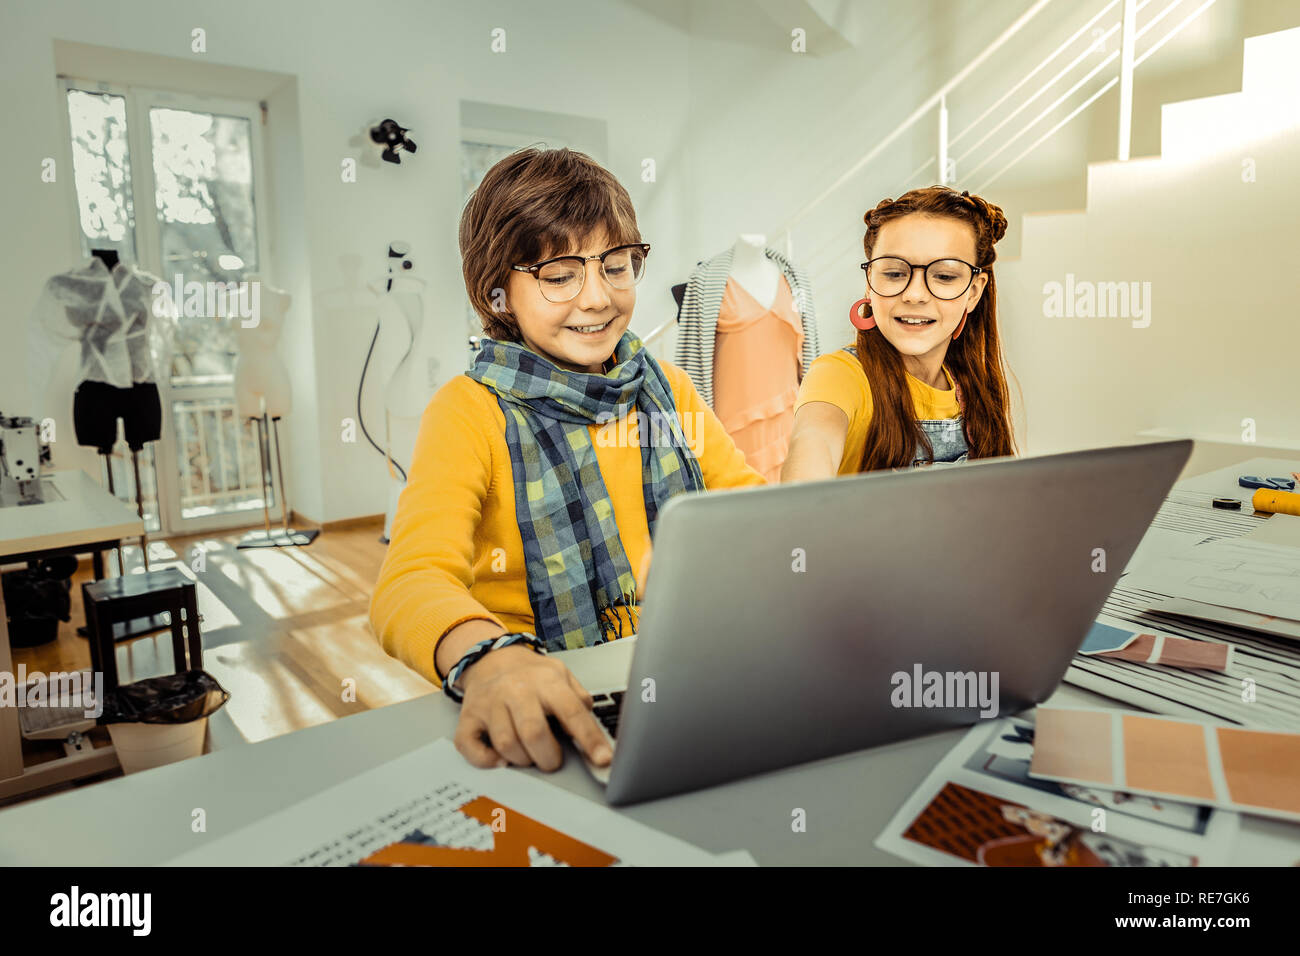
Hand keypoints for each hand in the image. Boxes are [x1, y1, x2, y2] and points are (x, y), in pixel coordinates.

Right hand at [452, 644, 612, 771]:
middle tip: (553, 761)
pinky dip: (487, 760)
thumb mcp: (561, 676)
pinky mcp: (469, 717)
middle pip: (534, 733)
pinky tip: (501, 759)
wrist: (491, 658)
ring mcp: (490, 703)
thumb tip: (595, 730)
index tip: (603, 759)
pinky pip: (471, 747)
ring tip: (530, 755)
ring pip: (506, 744)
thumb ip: (579, 700)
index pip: (572, 711)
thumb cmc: (530, 674)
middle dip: (549, 758)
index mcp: (546, 681)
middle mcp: (517, 690)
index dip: (590, 739)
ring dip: (522, 760)